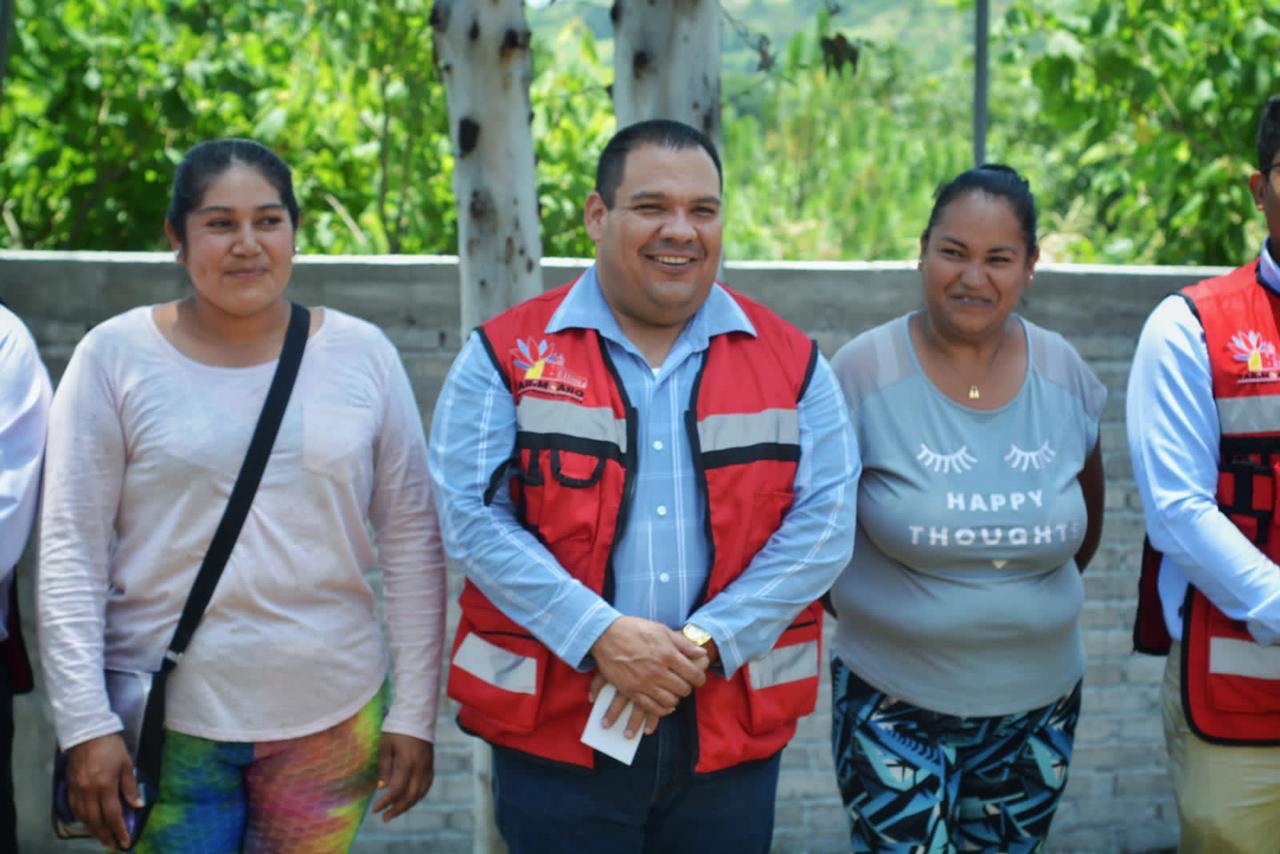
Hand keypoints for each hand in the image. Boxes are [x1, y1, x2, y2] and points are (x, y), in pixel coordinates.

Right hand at [66, 733, 141, 849]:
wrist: (87, 732)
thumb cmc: (111, 746)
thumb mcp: (127, 764)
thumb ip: (131, 786)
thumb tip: (137, 805)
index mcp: (105, 786)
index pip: (113, 815)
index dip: (119, 830)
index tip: (125, 842)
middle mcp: (89, 791)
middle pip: (96, 820)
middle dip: (105, 835)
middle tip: (112, 844)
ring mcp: (77, 789)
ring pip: (83, 817)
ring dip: (92, 829)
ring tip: (102, 836)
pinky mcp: (69, 786)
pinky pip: (74, 808)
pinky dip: (82, 818)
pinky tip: (88, 822)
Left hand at [371, 733, 433, 821]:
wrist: (417, 715)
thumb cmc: (397, 728)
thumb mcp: (385, 746)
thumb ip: (385, 767)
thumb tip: (381, 788)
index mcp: (407, 762)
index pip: (397, 789)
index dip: (386, 802)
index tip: (375, 809)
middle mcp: (420, 767)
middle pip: (411, 795)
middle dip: (397, 809)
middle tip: (385, 818)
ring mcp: (428, 766)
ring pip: (421, 792)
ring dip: (408, 805)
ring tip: (396, 812)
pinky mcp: (431, 764)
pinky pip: (427, 785)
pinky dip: (419, 795)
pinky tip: (410, 799)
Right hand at [589, 617, 709, 736]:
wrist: (605, 635)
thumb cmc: (635, 629)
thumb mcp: (662, 630)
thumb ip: (684, 644)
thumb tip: (702, 652)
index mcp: (667, 654)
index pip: (693, 674)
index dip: (700, 678)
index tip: (698, 678)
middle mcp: (657, 671)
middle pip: (683, 689)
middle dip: (687, 687)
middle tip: (684, 683)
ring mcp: (644, 683)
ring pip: (670, 701)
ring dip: (675, 699)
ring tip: (673, 692)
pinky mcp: (631, 691)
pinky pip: (652, 708)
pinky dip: (661, 710)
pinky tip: (664, 705)